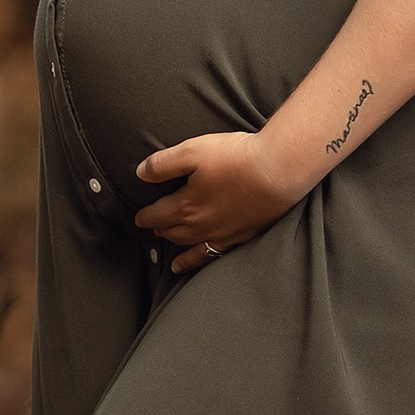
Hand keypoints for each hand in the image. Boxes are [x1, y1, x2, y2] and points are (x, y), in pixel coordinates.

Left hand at [131, 130, 312, 273]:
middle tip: (153, 227)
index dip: (145, 216)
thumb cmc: (234, 158)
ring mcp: (221, 234)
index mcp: (185, 205)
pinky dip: (199, 261)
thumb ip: (163, 164)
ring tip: (168, 254)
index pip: (157, 215)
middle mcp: (200, 225)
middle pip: (172, 231)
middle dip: (160, 229)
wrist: (277, 172)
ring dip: (176, 247)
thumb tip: (140, 173)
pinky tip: (197, 262)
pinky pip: (213, 255)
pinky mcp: (241, 237)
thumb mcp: (192, 151)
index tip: (138, 218)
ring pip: (190, 246)